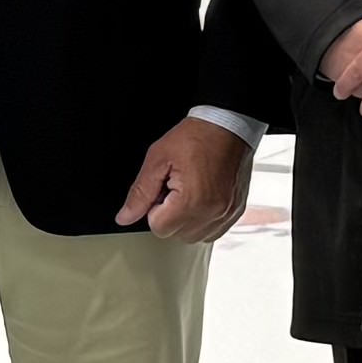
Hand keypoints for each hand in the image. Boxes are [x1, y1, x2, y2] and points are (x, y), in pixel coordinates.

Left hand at [118, 114, 253, 241]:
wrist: (228, 126)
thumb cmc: (196, 137)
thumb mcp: (158, 159)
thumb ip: (140, 193)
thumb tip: (125, 217)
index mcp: (191, 201)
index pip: (158, 228)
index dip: (154, 208)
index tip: (163, 188)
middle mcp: (212, 213)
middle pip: (176, 234)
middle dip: (170, 215)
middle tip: (176, 187)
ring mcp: (226, 214)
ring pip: (194, 236)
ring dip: (186, 219)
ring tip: (190, 191)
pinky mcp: (235, 212)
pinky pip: (213, 231)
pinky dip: (203, 220)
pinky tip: (202, 198)